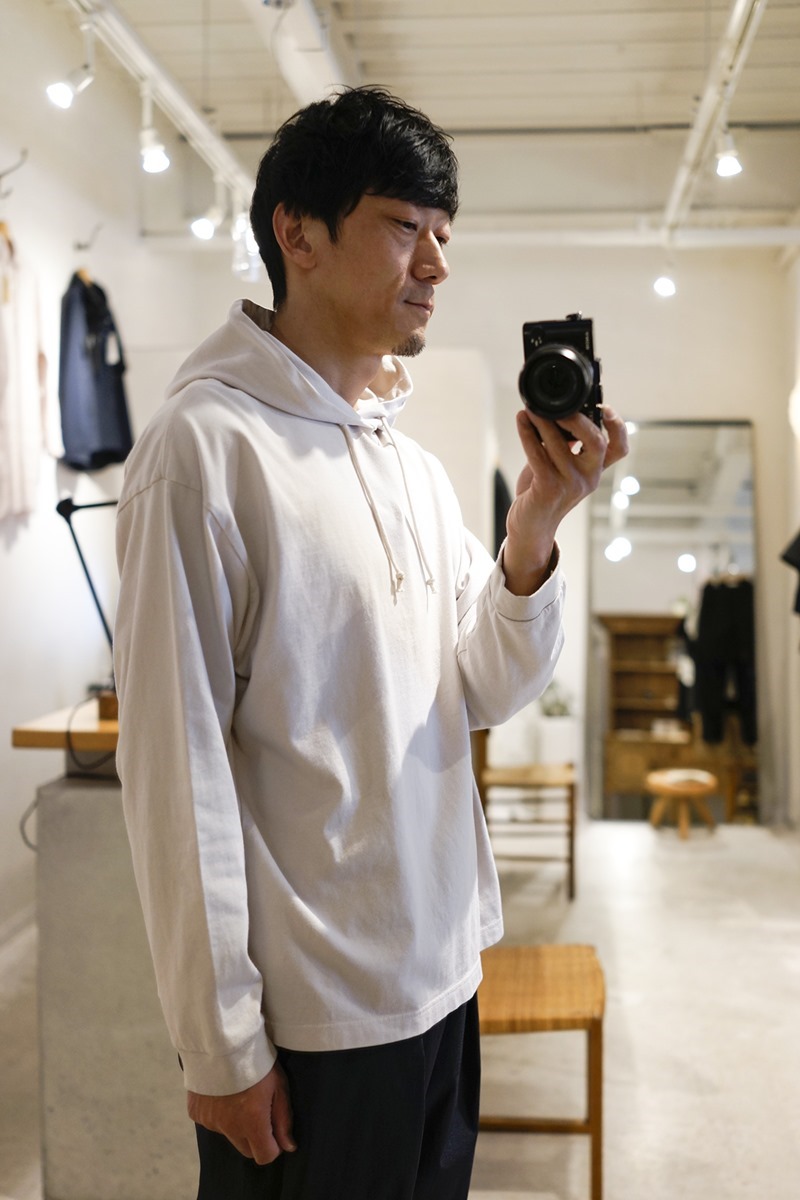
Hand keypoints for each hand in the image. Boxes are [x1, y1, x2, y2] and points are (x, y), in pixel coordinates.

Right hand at [187, 1061, 296, 1164]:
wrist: (221, 1041)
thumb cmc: (256, 1061)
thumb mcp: (278, 1086)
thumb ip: (283, 1119)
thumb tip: (288, 1147)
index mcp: (252, 1123)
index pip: (264, 1156)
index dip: (273, 1146)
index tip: (274, 1128)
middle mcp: (229, 1127)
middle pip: (246, 1149)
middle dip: (255, 1137)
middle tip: (257, 1110)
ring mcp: (210, 1121)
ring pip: (228, 1135)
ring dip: (235, 1124)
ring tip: (238, 1095)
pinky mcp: (196, 1113)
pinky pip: (211, 1122)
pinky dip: (217, 1113)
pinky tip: (221, 1092)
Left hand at [503, 405, 628, 594]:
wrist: (531, 526)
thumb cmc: (544, 492)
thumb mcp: (561, 467)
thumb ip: (565, 445)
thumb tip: (556, 412)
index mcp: (595, 470)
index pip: (619, 449)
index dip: (618, 427)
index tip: (607, 408)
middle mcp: (589, 477)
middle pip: (598, 443)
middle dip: (579, 420)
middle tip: (558, 406)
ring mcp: (570, 484)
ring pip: (559, 444)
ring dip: (542, 421)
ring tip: (530, 408)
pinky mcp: (549, 489)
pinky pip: (538, 454)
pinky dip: (528, 434)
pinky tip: (521, 421)